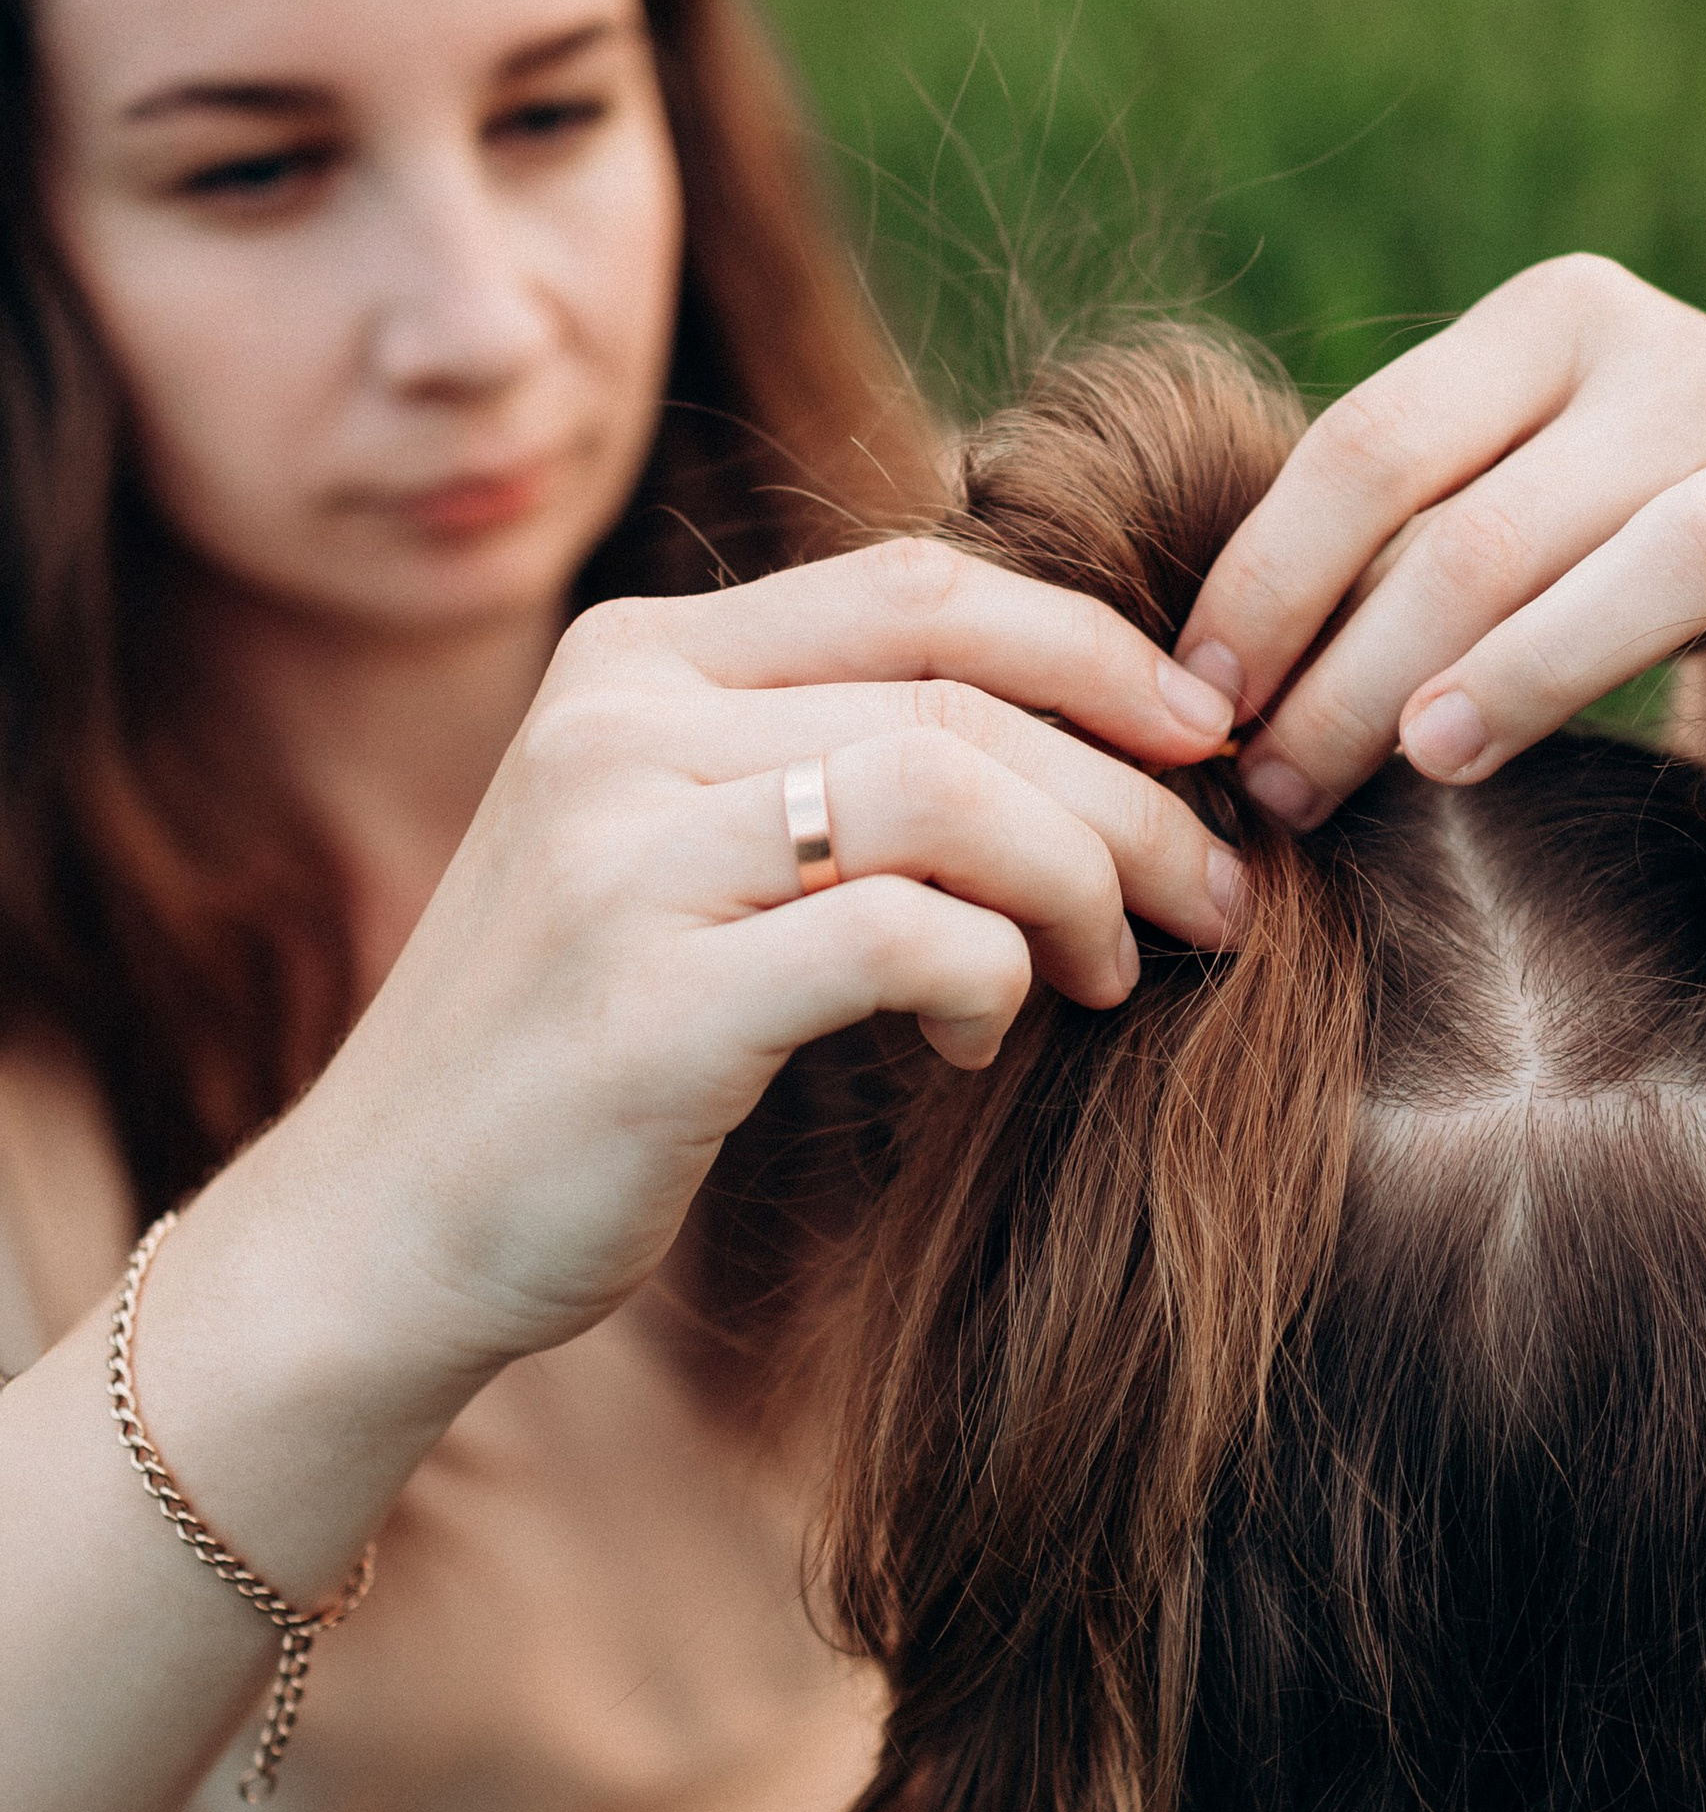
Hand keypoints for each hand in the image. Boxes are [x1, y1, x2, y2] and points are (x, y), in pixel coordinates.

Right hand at [298, 539, 1241, 1382]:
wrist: (382, 1226)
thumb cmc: (574, 1051)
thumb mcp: (675, 854)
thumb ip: (820, 766)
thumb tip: (1085, 746)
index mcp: (634, 659)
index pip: (919, 585)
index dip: (1095, 646)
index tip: (1208, 734)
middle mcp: (618, 726)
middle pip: (960, 691)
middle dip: (1133, 792)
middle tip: (1217, 895)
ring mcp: (623, 857)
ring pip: (947, 790)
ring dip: (1083, 879)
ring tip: (1109, 970)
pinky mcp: (650, 1002)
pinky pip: (902, 934)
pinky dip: (991, 975)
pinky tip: (983, 1034)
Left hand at [1174, 255, 1705, 825]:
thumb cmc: (1616, 526)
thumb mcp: (1503, 481)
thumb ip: (1383, 541)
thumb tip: (1194, 687)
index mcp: (1559, 318)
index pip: (1373, 447)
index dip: (1267, 585)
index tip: (1192, 708)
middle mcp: (1693, 360)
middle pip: (1490, 527)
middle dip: (1358, 675)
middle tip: (1280, 795)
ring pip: (1670, 557)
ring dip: (1537, 669)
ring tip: (1432, 765)